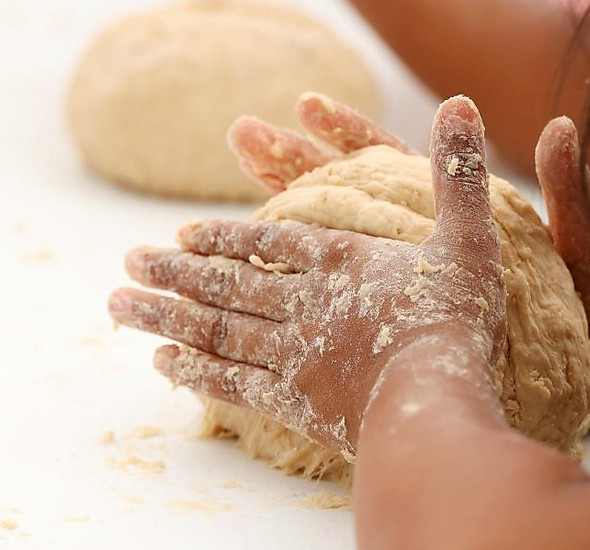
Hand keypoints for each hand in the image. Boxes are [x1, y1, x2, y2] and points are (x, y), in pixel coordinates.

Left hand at [109, 96, 505, 456]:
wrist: (434, 402)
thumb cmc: (456, 322)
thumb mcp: (470, 238)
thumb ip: (459, 175)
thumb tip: (461, 104)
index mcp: (341, 262)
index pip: (269, 243)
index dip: (224, 237)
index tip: (182, 234)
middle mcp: (303, 304)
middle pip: (226, 284)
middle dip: (172, 272)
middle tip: (126, 263)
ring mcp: (291, 355)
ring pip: (215, 329)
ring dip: (164, 316)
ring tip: (118, 306)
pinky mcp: (292, 404)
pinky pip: (232, 383)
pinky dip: (195, 371)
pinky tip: (163, 363)